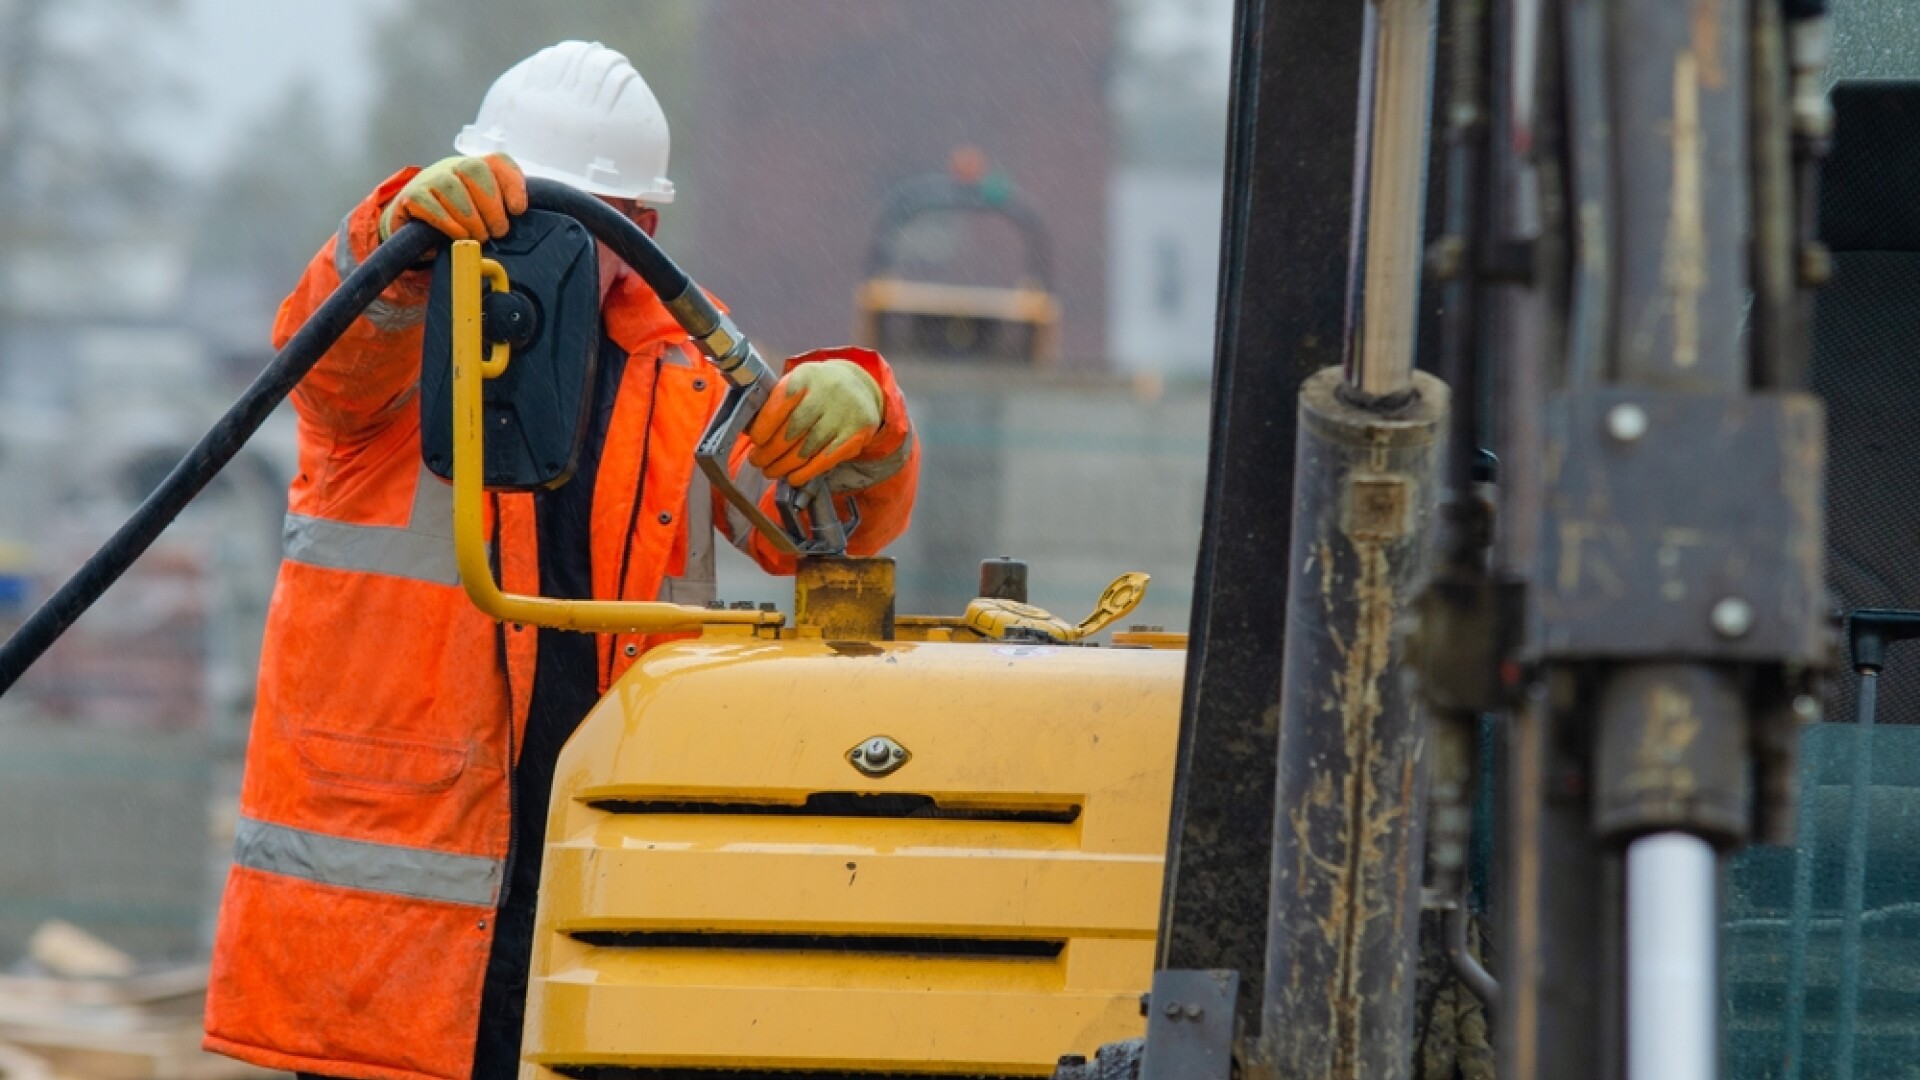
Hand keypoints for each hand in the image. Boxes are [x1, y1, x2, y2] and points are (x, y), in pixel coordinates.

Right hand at [378, 154, 527, 242]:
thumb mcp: (480, 215)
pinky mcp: (410, 197)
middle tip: (498, 231)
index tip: (518, 210)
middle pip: (474, 169)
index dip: (512, 182)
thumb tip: (516, 224)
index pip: (498, 162)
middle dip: (491, 204)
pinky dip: (447, 222)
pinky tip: (459, 235)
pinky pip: (428, 203)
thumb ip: (499, 213)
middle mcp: (452, 167)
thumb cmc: (455, 222)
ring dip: (470, 216)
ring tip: (479, 237)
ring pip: (451, 186)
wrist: (413, 226)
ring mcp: (429, 179)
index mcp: (476, 169)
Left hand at [746, 359, 884, 486]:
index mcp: (806, 377)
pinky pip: (826, 460)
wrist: (859, 389)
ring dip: (784, 465)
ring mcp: (844, 416)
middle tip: (757, 461)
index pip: (781, 403)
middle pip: (793, 430)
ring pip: (807, 449)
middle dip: (770, 451)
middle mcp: (827, 393)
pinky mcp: (856, 435)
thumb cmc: (817, 391)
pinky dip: (806, 472)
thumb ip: (775, 404)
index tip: (754, 440)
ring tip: (770, 470)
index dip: (765, 426)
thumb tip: (749, 431)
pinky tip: (792, 477)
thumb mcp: (797, 384)